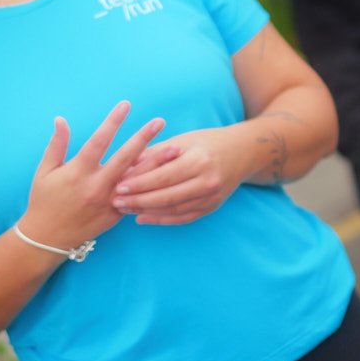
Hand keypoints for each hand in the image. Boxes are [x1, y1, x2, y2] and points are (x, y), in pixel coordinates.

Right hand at [24, 102, 171, 247]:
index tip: (126, 105)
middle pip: (125, 158)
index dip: (113, 121)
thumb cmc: (44, 200)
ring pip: (137, 179)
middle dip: (144, 138)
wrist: (48, 238)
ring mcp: (109, 201)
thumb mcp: (45, 171)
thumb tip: (61, 119)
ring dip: (156, 163)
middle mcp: (96, 185)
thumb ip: (57, 144)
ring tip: (174, 149)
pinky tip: (165, 174)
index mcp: (78, 171)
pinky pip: (137, 198)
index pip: (99, 140)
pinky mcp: (116, 214)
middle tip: (160, 122)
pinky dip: (150, 186)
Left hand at [111, 126, 246, 225]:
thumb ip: (155, 154)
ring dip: (147, 212)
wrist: (243, 152)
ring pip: (173, 210)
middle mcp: (207, 181)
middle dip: (138, 201)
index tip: (118, 186)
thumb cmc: (207, 142)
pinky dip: (162, 219)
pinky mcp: (212, 207)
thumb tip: (125, 168)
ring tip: (125, 210)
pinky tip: (143, 218)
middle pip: (166, 196)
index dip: (139, 184)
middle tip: (116, 202)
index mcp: (198, 161)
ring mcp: (211, 197)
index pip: (163, 177)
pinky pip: (183, 218)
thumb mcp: (182, 141)